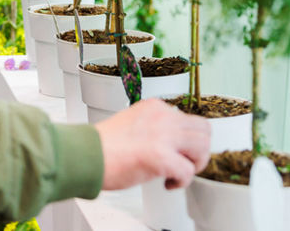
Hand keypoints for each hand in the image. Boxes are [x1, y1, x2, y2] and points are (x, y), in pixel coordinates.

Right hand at [93, 98, 210, 189]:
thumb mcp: (132, 123)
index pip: (188, 118)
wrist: (85, 155)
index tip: (178, 151)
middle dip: (198, 151)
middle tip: (186, 163)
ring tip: (179, 173)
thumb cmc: (102, 146)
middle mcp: (162, 117)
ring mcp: (163, 135)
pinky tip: (168, 184)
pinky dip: (182, 182)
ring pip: (203, 147)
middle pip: (204, 130)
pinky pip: (188, 171)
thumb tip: (171, 144)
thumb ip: (154, 127)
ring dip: (195, 164)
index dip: (187, 139)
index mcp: (154, 107)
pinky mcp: (161, 157)